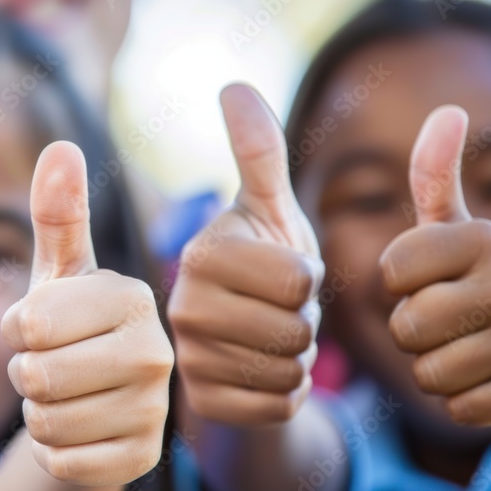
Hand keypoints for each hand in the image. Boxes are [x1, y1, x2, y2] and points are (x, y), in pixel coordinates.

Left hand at [2, 141, 173, 485]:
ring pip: (45, 422)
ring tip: (67, 395)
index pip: (30, 323)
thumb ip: (59, 214)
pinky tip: (78, 431)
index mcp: (133, 297)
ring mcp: (155, 410)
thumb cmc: (72, 327)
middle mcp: (157, 352)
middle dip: (26, 375)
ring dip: (38, 413)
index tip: (43, 327)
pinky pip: (60, 461)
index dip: (19, 329)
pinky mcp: (142, 459)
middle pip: (36, 375)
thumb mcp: (59, 273)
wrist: (98, 402)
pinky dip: (53, 451)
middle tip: (54, 365)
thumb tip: (62, 145)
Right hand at [169, 84, 322, 424]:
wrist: (244, 334)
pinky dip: (287, 392)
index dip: (308, 279)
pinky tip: (263, 372)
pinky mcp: (204, 405)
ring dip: (299, 356)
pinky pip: (278, 406)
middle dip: (306, 321)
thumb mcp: (270, 207)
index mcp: (201, 255)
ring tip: (273, 338)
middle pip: (295, 329)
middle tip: (280, 310)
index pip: (297, 281)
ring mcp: (189, 362)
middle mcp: (182, 309)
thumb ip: (259, 151)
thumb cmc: (265, 261)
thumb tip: (234, 85)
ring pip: (288, 371)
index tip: (282, 273)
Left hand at [381, 106, 490, 425]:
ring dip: (434, 366)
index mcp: (485, 239)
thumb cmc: (479, 277)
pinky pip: (458, 408)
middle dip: (412, 329)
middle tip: (448, 318)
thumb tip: (446, 110)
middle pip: (407, 326)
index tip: (432, 277)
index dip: (400, 283)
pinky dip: (462, 400)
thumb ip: (434, 176)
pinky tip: (487, 377)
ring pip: (428, 372)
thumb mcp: (455, 228)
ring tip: (467, 345)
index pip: (392, 272)